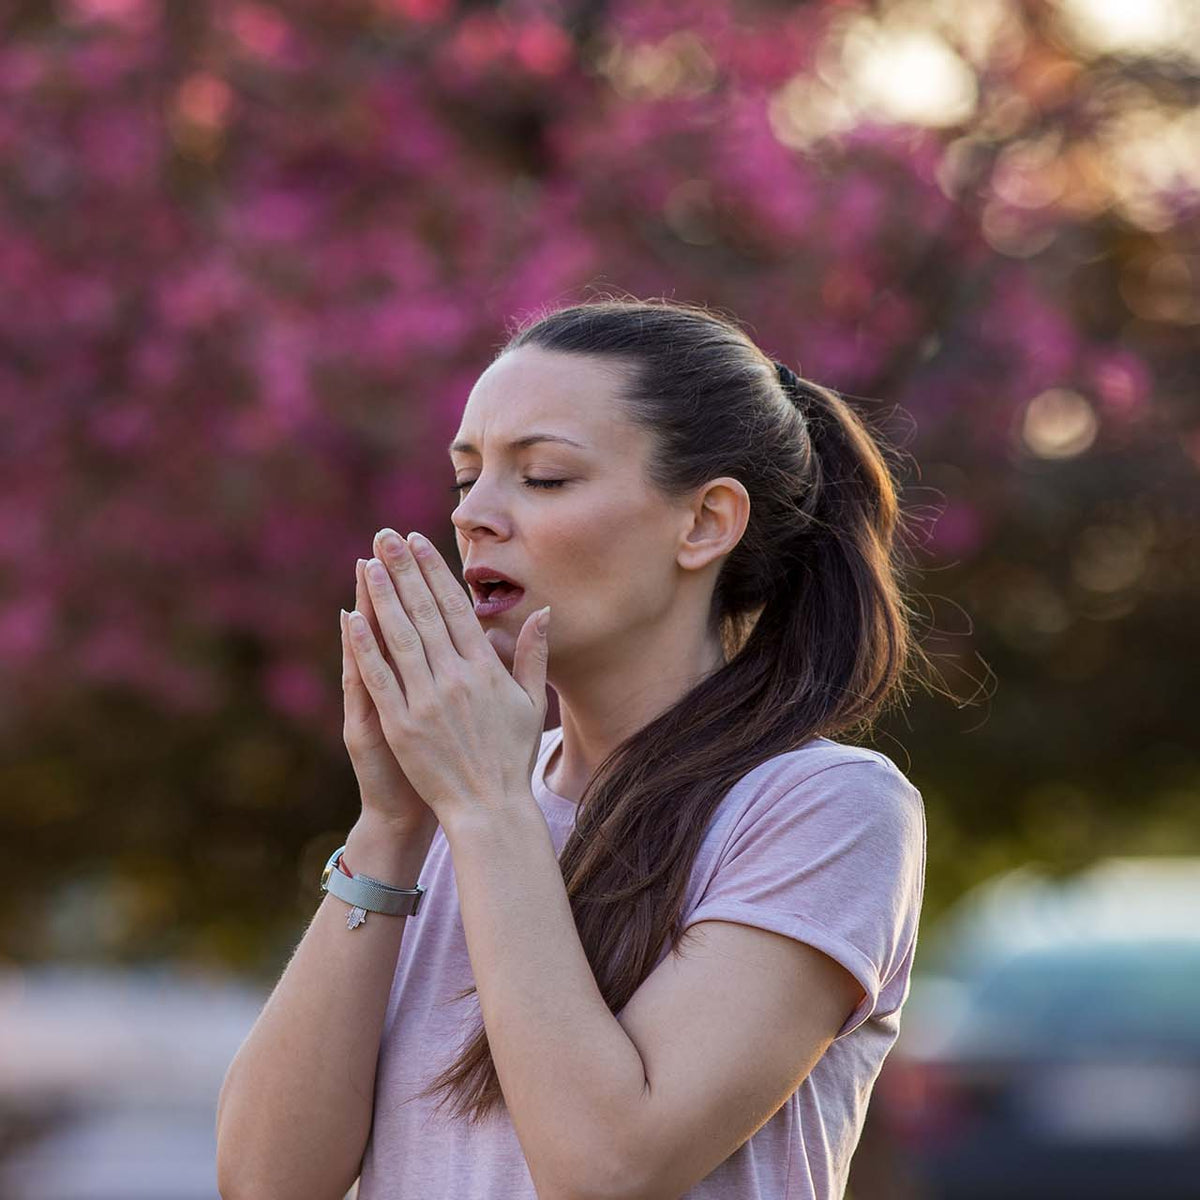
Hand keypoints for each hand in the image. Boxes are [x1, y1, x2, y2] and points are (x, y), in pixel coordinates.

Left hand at [345, 527, 550, 829]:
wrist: (489, 808)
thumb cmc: (511, 756)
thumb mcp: (532, 703)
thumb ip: (534, 655)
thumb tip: (543, 612)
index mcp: (486, 670)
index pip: (456, 608)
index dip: (435, 572)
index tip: (420, 542)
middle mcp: (456, 678)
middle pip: (425, 612)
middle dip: (405, 570)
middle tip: (386, 536)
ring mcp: (427, 701)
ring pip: (400, 637)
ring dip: (383, 597)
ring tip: (370, 563)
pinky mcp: (402, 725)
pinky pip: (381, 678)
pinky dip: (366, 647)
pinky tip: (352, 617)